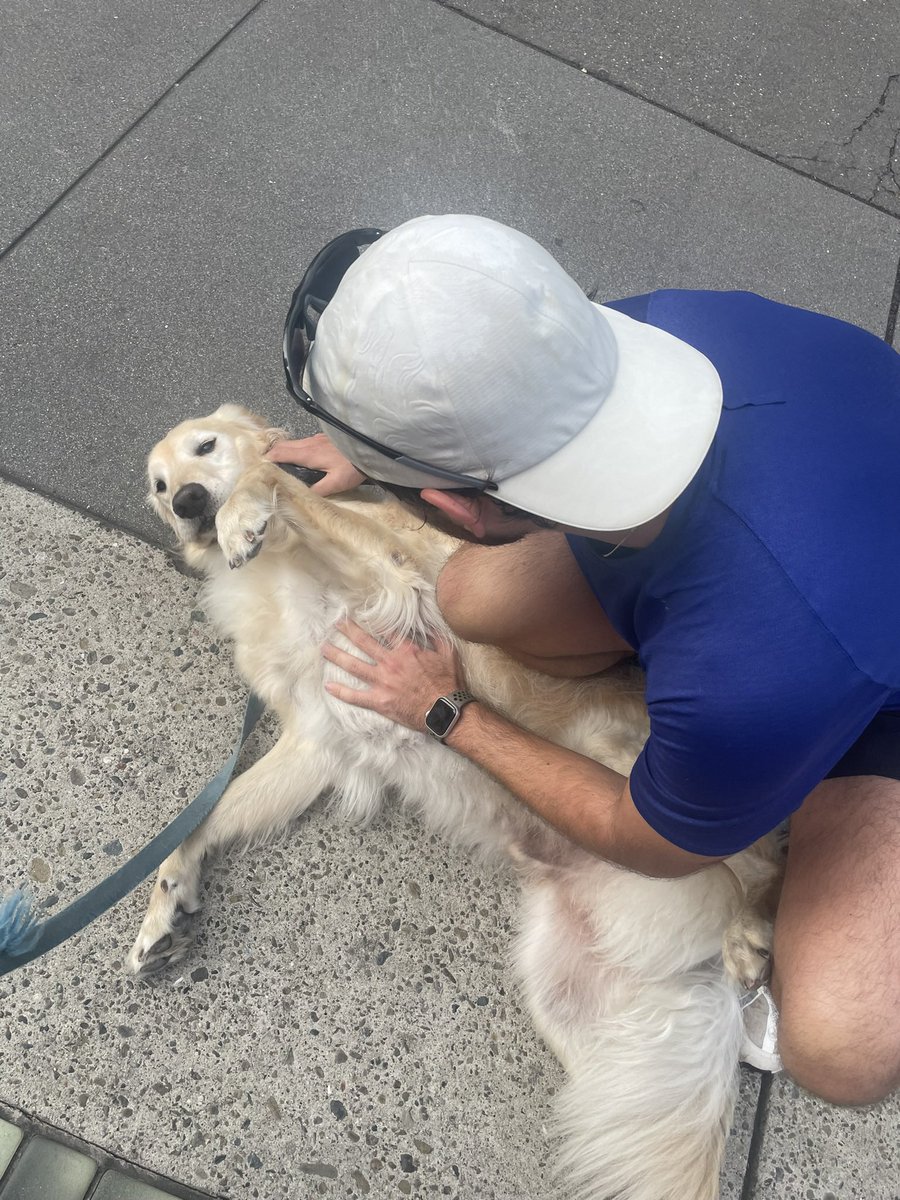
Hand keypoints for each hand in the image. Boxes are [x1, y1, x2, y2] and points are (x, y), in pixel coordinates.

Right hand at [267, 433, 365, 495]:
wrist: (371, 447)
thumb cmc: (354, 466)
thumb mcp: (336, 483)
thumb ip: (318, 490)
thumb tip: (301, 496)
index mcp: (309, 453)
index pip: (280, 453)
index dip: (267, 458)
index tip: (258, 466)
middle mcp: (310, 443)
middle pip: (284, 445)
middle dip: (271, 453)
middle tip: (263, 464)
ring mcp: (317, 438)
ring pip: (294, 443)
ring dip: (283, 451)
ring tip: (278, 463)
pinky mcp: (325, 438)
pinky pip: (304, 442)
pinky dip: (295, 449)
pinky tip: (300, 458)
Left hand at [322, 620, 463, 730]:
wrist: (445, 709)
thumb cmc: (448, 682)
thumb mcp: (448, 653)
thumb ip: (437, 638)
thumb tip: (430, 626)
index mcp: (405, 650)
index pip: (386, 631)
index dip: (373, 621)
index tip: (363, 614)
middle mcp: (389, 662)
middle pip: (364, 642)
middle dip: (348, 631)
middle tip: (336, 623)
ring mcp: (382, 681)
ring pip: (354, 665)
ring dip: (337, 655)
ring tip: (324, 648)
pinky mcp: (379, 700)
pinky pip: (355, 696)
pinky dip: (341, 691)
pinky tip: (328, 686)